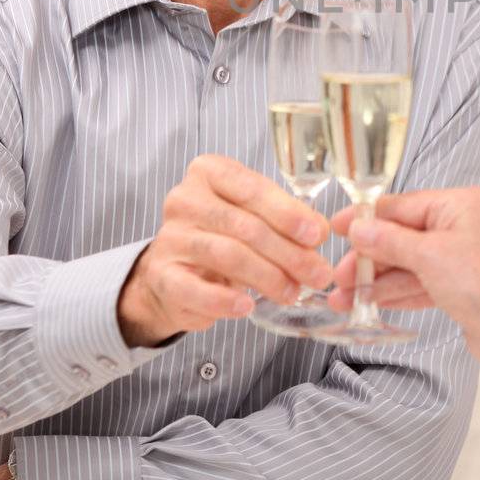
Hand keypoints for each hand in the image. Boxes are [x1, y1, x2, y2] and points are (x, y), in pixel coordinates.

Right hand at [118, 154, 331, 346]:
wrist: (175, 272)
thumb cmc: (223, 235)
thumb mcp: (255, 216)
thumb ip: (285, 219)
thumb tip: (319, 232)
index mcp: (209, 172)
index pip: (252, 189)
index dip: (288, 213)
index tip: (317, 236)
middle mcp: (185, 199)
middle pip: (244, 225)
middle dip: (287, 252)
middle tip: (317, 273)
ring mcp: (170, 237)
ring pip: (226, 255)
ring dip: (266, 277)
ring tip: (292, 292)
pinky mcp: (161, 275)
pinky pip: (194, 289)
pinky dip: (223, 300)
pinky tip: (247, 306)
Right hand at [328, 189, 479, 386]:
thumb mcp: (428, 257)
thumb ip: (389, 241)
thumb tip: (359, 228)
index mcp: (462, 204)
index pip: (403, 205)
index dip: (367, 218)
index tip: (338, 225)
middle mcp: (464, 225)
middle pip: (404, 236)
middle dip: (369, 259)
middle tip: (338, 276)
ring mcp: (463, 255)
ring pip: (410, 263)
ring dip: (377, 282)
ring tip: (344, 298)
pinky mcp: (461, 284)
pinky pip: (422, 281)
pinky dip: (397, 292)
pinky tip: (368, 302)